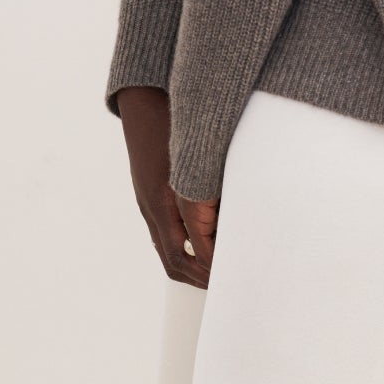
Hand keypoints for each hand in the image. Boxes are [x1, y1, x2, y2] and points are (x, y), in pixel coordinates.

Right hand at [114, 85, 214, 287]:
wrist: (144, 99)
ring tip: (216, 272)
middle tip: (224, 284)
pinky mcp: (146, 195)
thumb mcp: (200, 154)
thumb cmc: (176, 121)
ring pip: (165, 250)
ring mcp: (146, 202)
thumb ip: (215, 184)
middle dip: (199, 277)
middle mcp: (152, 206)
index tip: (229, 275)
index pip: (183, 254)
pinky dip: (180, 248)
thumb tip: (239, 212)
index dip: (206, 270)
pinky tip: (200, 246)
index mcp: (163, 200)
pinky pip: (161, 234)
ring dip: (189, 266)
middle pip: (172, 261)